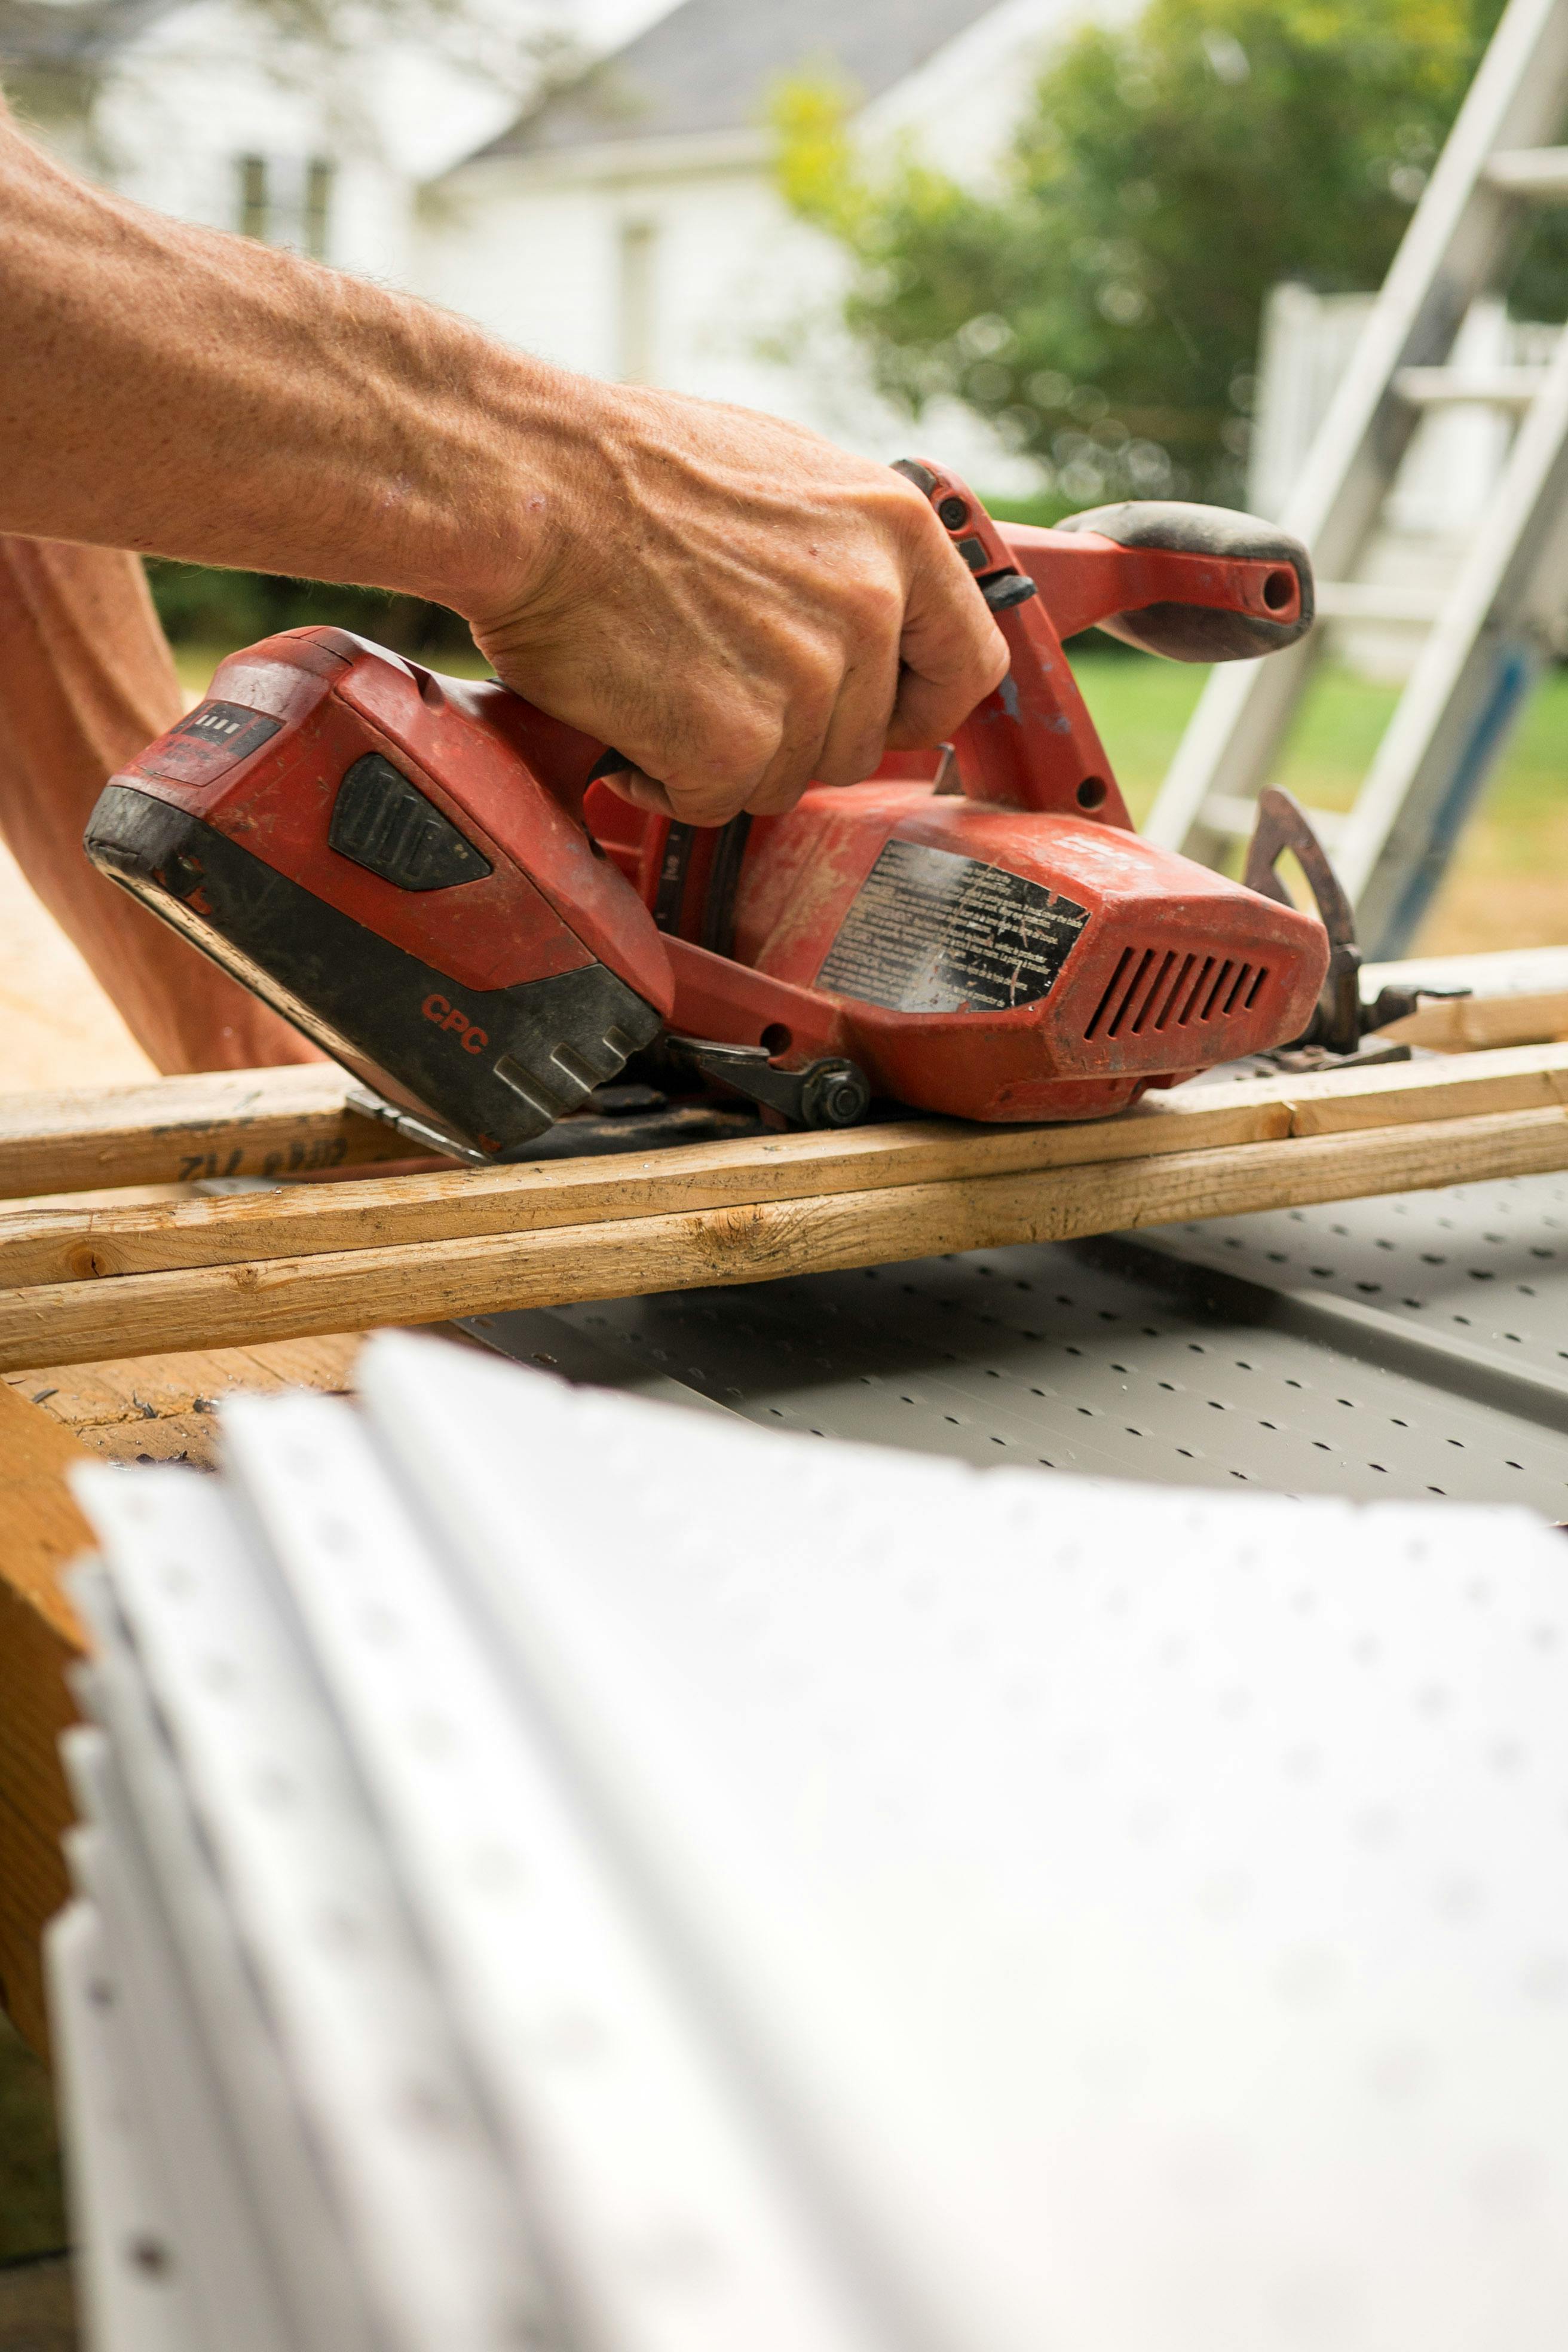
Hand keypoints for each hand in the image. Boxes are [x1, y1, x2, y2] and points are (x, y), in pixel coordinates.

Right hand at [464, 384, 1007, 826]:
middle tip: (713, 680)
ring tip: (661, 680)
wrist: (529, 483)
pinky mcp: (733, 742)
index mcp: (897, 532)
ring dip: (723, 755)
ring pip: (787, 778)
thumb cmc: (629, 469)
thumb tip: (875, 617)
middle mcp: (868, 607)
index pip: (968, 666)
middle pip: (862, 742)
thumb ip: (850, 554)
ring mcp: (805, 681)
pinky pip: (716, 802)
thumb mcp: (785, 475)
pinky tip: (628, 719)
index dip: (918, 706)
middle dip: (791, 734)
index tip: (878, 714)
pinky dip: (665, 778)